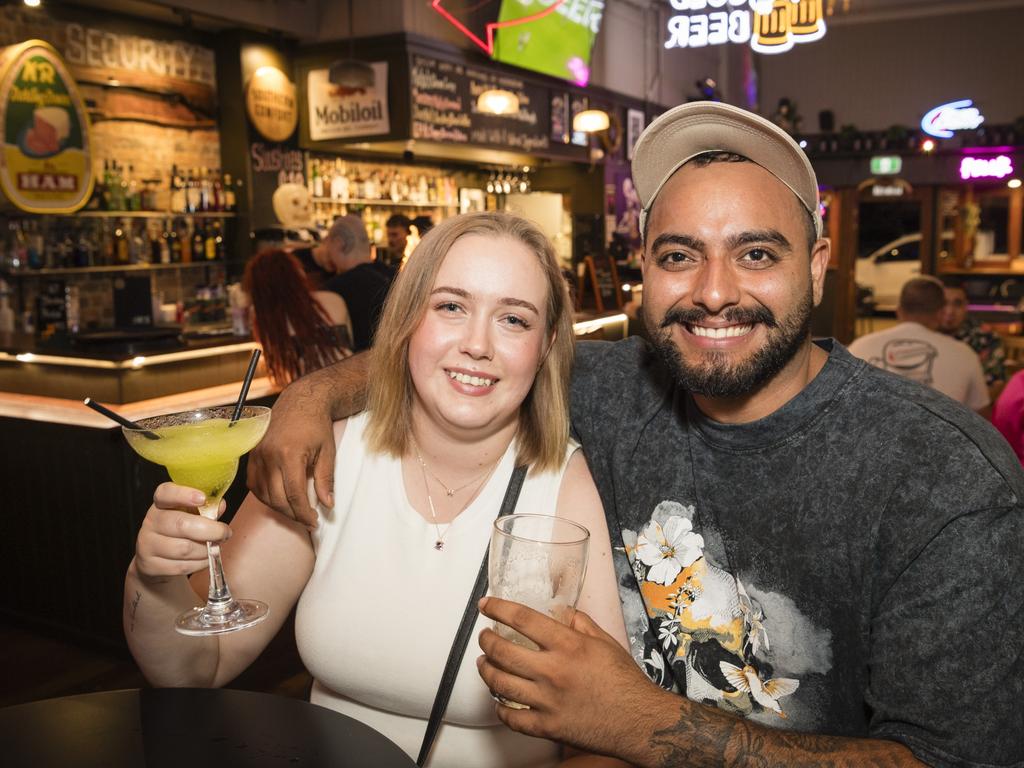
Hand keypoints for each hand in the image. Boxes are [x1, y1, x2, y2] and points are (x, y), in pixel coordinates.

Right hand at [134, 483, 228, 582]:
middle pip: (181, 524)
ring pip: (184, 548)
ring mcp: (147, 544)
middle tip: (225, 533)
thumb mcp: (191, 515)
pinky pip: (182, 566)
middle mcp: (151, 521)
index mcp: (161, 503)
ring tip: (216, 546)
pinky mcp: (150, 565)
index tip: (202, 498)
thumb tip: (220, 505)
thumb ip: (206, 508)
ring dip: (207, 549)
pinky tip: (206, 558)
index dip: (184, 494)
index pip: (166, 493)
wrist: (157, 560)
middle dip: (211, 530)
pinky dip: (200, 563)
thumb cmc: (180, 531)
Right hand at [246, 377, 335, 527]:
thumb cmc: (317, 425)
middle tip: (307, 520)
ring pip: (263, 494)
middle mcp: (269, 455)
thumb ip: (326, 480)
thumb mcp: (328, 452)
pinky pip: (253, 483)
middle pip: (277, 498)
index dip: (304, 513)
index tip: (314, 522)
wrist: (300, 401)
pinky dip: (264, 495)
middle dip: (293, 514)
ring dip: (278, 507)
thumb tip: (327, 505)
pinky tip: (278, 498)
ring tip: (295, 510)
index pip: (294, 494)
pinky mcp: (251, 454)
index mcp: (290, 454)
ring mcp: (257, 454)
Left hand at [477, 597, 668, 758]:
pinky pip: (511, 718)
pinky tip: (499, 701)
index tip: (486, 605)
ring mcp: (548, 701)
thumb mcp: (605, 642)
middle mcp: (553, 671)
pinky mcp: (548, 727)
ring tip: (484, 664)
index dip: (498, 608)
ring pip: (500, 683)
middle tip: (484, 636)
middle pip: (502, 651)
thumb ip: (580, 623)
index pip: (522, 619)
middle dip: (486, 640)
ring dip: (486, 670)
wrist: (640, 722)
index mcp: (568, 645)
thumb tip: (563, 612)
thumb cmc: (626, 683)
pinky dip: (499, 708)